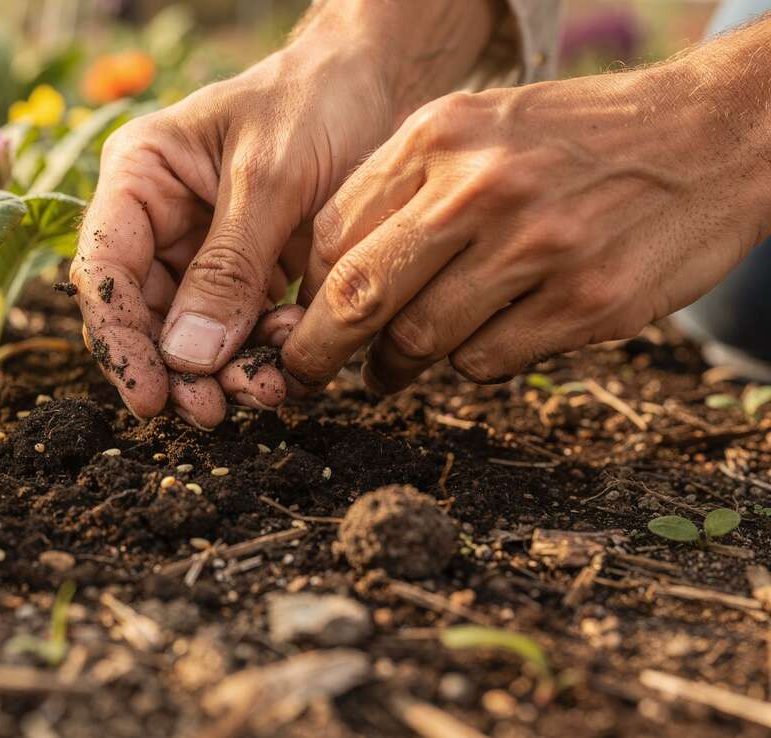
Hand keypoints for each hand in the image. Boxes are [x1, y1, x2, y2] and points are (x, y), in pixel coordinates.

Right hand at [69, 29, 397, 426]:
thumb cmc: (316, 102)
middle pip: (143, 315)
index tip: (150, 397)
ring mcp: (202, 252)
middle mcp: (159, 220)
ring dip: (224, 371)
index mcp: (139, 177)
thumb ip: (228, 266)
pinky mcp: (247, 276)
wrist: (380, 84)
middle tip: (213, 411)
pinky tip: (292, 361)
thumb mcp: (271, 178)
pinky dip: (264, 355)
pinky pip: (241, 332)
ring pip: (192, 335)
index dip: (119, 340)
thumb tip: (188, 357)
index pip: (105, 270)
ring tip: (267, 390)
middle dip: (178, 368)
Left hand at [282, 63, 770, 392]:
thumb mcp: (478, 128)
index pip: (334, 235)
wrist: (709, 135)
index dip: (309, 292)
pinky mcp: (587, 303)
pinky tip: (484, 340)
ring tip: (392, 370)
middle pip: (360, 295)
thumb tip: (327, 280)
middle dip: (318, 351)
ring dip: (395, 367)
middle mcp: (482, 188)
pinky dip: (470, 364)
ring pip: (420, 341)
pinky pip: (487, 363)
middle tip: (306, 375)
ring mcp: (538, 248)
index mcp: (439, 135)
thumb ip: (402, 188)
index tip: (301, 321)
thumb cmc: (572, 139)